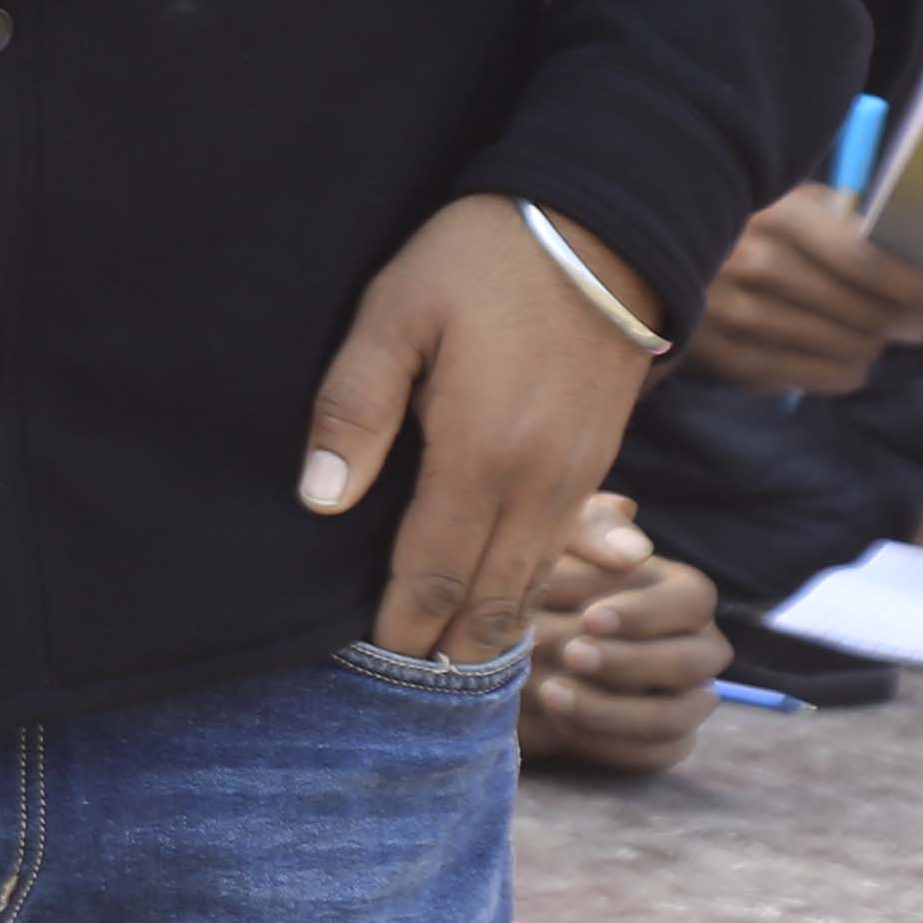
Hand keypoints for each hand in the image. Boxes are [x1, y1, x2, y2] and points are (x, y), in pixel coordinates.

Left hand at [301, 198, 662, 664]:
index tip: (375, 664)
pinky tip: (503, 601)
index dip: (405, 624)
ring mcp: (577, 478)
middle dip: (450, 650)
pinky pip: (560, 550)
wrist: (601, 228)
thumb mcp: (395, 313)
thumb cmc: (480, 260)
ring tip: (450, 667)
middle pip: (490, 598)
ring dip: (493, 628)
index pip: (434, 571)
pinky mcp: (597, 462)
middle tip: (408, 695)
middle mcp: (538, 485)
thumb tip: (321, 501)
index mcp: (480, 455)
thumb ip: (353, 409)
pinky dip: (528, 586)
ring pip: (532, 581)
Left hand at [518, 492, 725, 774]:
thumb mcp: (557, 538)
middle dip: (628, 662)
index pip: (693, 599)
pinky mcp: (659, 742)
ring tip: (550, 692)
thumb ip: (591, 531)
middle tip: (568, 654)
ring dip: (613, 709)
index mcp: (677, 593)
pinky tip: (560, 722)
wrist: (503, 644)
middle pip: (691, 662)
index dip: (646, 611)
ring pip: (675, 717)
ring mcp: (682, 699)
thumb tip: (633, 551)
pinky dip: (608, 742)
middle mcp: (693, 647)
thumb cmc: (543, 575)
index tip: (590, 617)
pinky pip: (654, 755)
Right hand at [687, 188, 922, 394]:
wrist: (646, 256)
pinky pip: (818, 378)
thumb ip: (846, 223)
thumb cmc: (741, 223)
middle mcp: (754, 265)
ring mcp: (737, 317)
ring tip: (875, 334)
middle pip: (865, 314)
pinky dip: (843, 370)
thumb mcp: (788, 203)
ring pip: (849, 352)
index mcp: (777, 215)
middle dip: (910, 322)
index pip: (869, 261)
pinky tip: (841, 354)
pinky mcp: (728, 359)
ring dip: (875, 346)